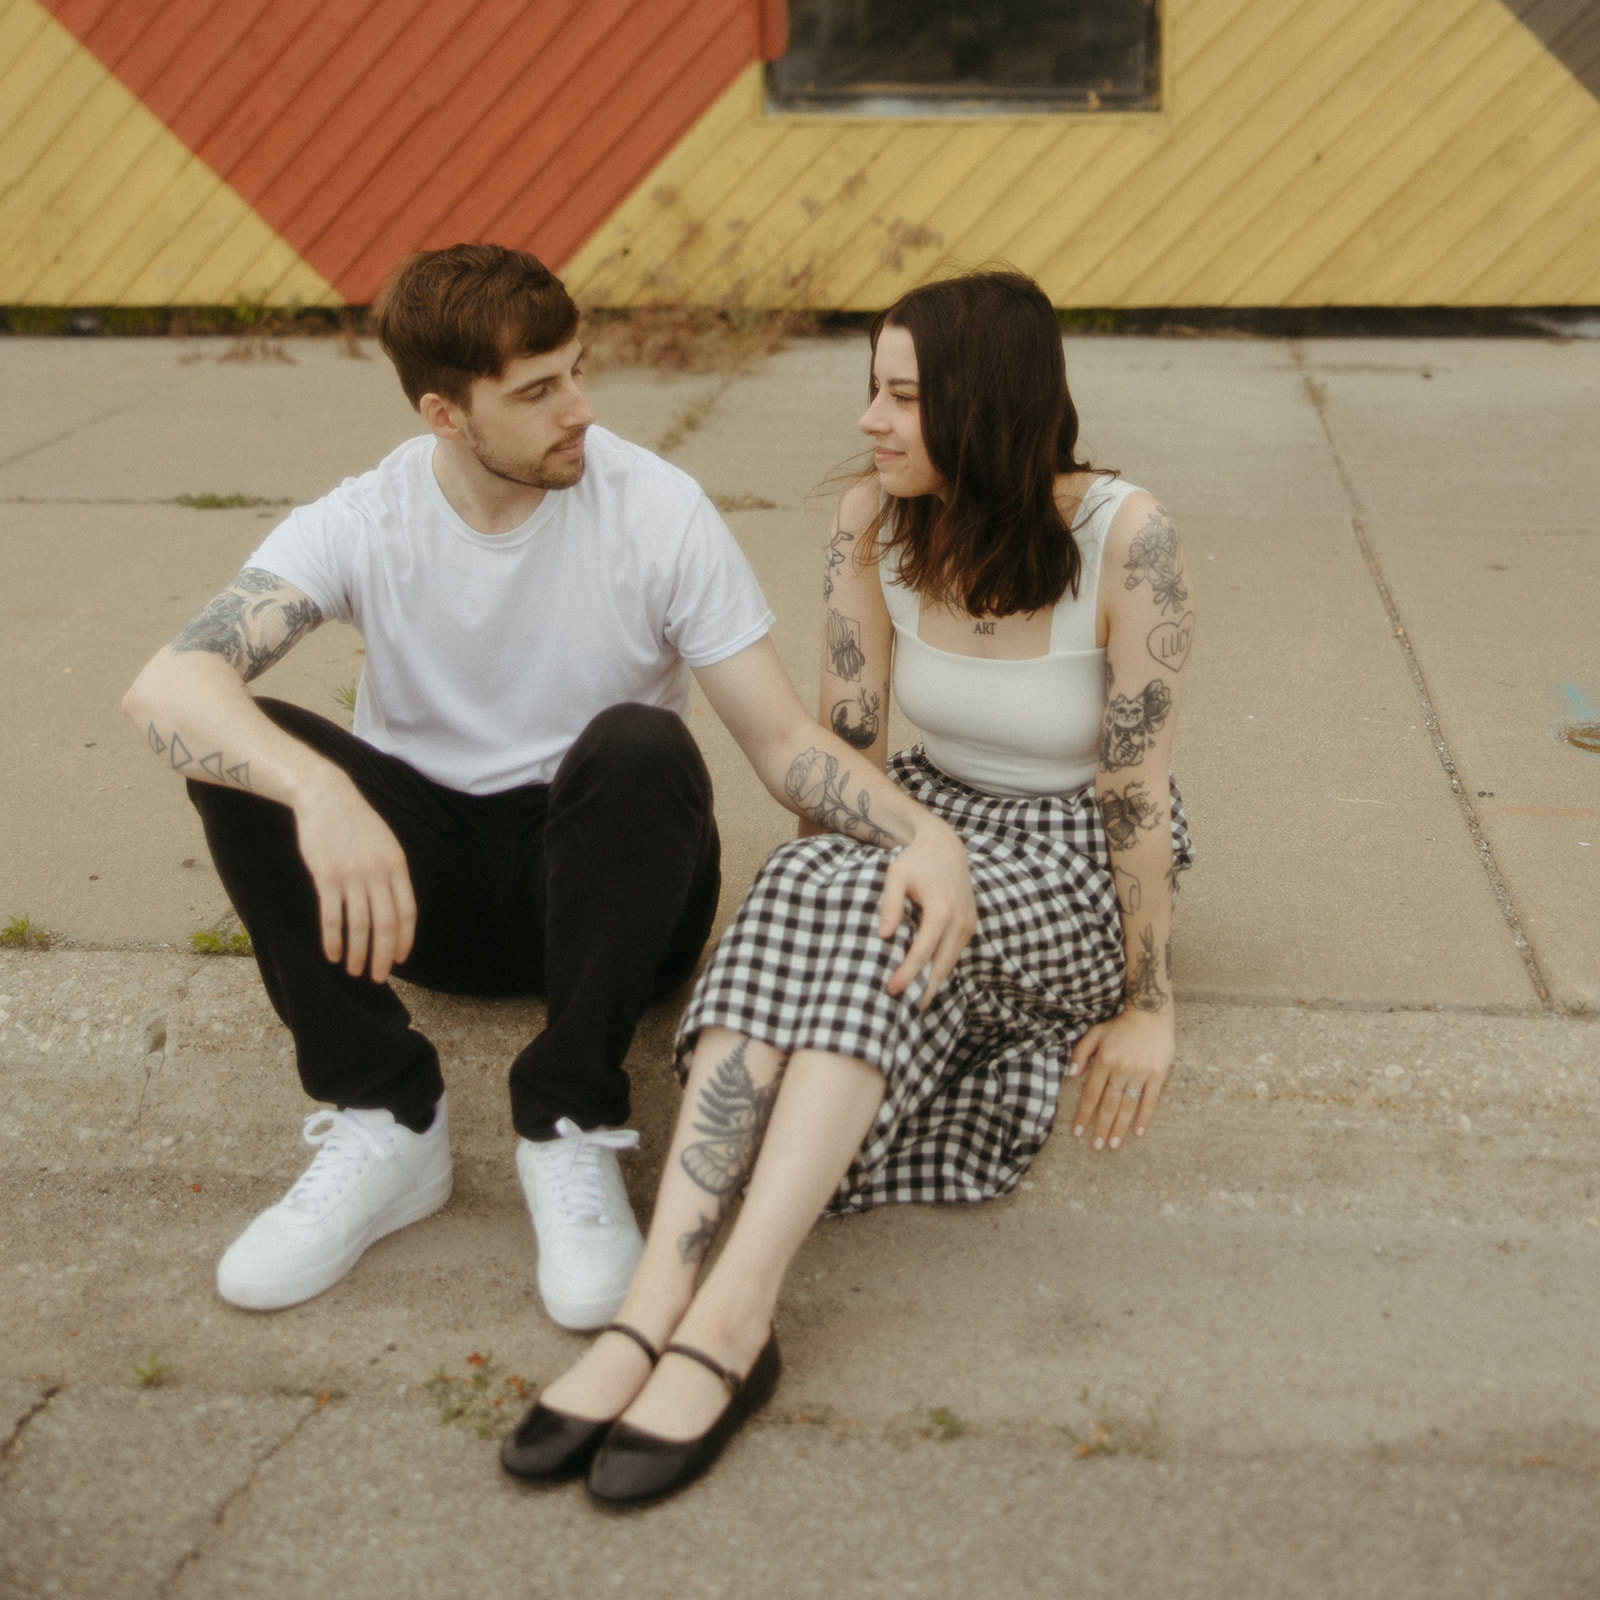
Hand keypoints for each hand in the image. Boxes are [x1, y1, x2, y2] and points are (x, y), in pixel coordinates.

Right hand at [291, 772, 416, 982]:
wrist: (325, 795)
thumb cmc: (356, 823)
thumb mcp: (386, 843)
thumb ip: (392, 874)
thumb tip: (395, 908)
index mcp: (397, 865)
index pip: (407, 912)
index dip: (404, 940)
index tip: (398, 960)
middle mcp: (378, 872)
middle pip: (386, 924)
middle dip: (382, 956)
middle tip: (376, 977)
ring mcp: (352, 874)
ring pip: (360, 925)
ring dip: (357, 953)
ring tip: (353, 971)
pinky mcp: (326, 876)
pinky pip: (332, 916)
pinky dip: (333, 940)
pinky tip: (332, 955)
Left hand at [878, 817, 976, 1009]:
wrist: (946, 846)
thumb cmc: (915, 861)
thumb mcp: (896, 876)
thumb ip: (890, 904)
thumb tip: (883, 936)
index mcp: (941, 910)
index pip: (922, 951)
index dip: (907, 973)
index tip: (891, 990)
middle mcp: (959, 920)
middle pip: (941, 965)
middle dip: (924, 989)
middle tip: (905, 1011)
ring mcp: (968, 923)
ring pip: (951, 962)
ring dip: (935, 982)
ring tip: (916, 1002)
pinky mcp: (970, 924)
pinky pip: (956, 953)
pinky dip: (943, 969)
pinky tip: (928, 980)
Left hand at [1068, 1007, 1174, 1149]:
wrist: (1150, 1013)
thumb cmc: (1120, 1025)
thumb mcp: (1095, 1033)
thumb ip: (1080, 1053)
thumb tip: (1070, 1075)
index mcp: (1104, 1060)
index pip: (1091, 1094)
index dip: (1084, 1114)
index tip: (1077, 1132)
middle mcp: (1121, 1068)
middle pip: (1109, 1104)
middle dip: (1102, 1127)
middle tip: (1096, 1146)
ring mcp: (1141, 1072)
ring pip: (1128, 1105)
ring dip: (1120, 1127)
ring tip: (1113, 1145)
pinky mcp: (1158, 1074)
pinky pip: (1150, 1100)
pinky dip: (1144, 1117)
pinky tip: (1138, 1132)